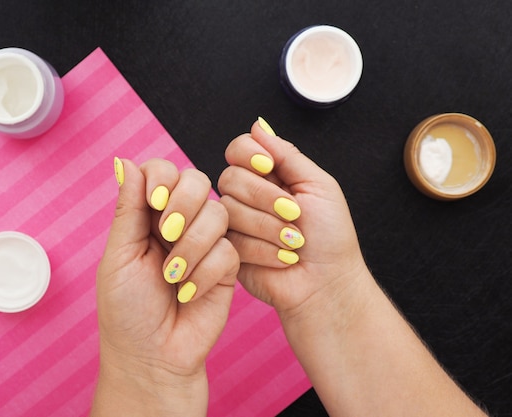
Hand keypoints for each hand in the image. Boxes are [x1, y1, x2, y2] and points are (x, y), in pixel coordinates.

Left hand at [92, 158, 238, 416]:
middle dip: (183, 204)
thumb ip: (128, 209)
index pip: (162, 171)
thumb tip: (124, 160)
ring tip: (173, 277)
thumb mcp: (120, 255)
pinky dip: (206, 272)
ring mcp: (205, 242)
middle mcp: (179, 222)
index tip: (154, 203)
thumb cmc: (127, 310)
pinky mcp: (228, 266)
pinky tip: (189, 294)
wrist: (153, 357)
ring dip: (193, 245)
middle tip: (166, 234)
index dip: (163, 178)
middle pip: (196, 180)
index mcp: (147, 215)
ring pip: (217, 212)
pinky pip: (228, 250)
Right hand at [217, 118, 367, 318]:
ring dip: (268, 227)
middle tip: (295, 215)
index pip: (238, 149)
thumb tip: (258, 124)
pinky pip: (230, 239)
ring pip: (228, 209)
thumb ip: (287, 154)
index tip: (268, 166)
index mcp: (268, 176)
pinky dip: (263, 249)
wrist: (327, 283)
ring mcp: (235, 223)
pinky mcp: (228, 251)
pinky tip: (281, 259)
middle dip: (266, 197)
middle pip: (230, 177)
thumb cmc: (330, 236)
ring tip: (293, 243)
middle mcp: (247, 196)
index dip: (247, 154)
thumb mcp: (317, 185)